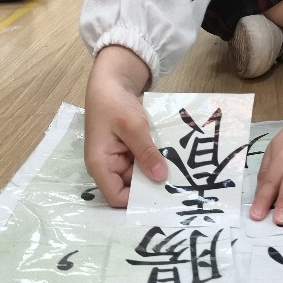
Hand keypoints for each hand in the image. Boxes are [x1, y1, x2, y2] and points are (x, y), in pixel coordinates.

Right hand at [84, 45, 165, 207]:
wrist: (111, 82)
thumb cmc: (114, 103)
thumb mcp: (132, 126)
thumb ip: (145, 152)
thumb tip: (160, 178)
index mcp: (100, 165)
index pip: (116, 197)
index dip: (137, 200)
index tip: (162, 194)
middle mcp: (108, 167)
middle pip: (130, 189)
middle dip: (152, 187)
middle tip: (180, 186)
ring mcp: (119, 159)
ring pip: (140, 177)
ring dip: (156, 173)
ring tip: (182, 174)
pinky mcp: (129, 152)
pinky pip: (143, 163)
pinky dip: (156, 161)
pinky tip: (174, 161)